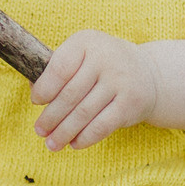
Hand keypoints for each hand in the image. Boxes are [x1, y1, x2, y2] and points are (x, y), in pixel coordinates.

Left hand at [30, 29, 158, 150]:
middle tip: (40, 130)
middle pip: (70, 94)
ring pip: (83, 113)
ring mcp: (120, 82)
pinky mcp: (130, 104)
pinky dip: (85, 138)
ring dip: (64, 132)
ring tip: (52, 144)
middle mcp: (105, 58)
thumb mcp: (83, 55)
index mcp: (87, 42)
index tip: (36, 102)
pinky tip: (74, 144)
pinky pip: (101, 126)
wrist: (148, 74)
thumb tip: (36, 94)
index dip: (44, 88)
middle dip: (51, 117)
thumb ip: (59, 70)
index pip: (60, 68)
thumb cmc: (103, 66)